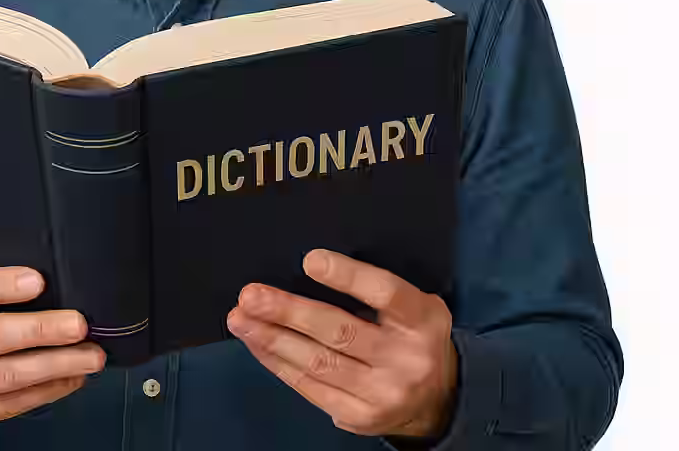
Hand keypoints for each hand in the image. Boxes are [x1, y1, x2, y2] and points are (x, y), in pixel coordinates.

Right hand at [0, 266, 105, 437]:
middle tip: (79, 325)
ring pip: (4, 377)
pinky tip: (70, 378)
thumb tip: (39, 283)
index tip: (39, 282)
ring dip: (54, 366)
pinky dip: (44, 392)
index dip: (1, 285)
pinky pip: (6, 406)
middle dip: (41, 331)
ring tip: (89, 356)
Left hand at [227, 249, 458, 440]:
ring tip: (241, 319)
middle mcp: (406, 359)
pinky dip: (279, 364)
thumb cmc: (411, 334)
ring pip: (319, 363)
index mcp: (422, 319)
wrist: (438, 400)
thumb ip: (373, 289)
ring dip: (273, 339)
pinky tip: (257, 344)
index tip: (309, 260)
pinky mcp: (360, 418)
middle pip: (339, 331)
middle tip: (250, 295)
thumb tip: (308, 265)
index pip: (384, 292)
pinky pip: (311, 388)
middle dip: (288, 312)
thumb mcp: (411, 305)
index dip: (347, 276)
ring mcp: (383, 394)